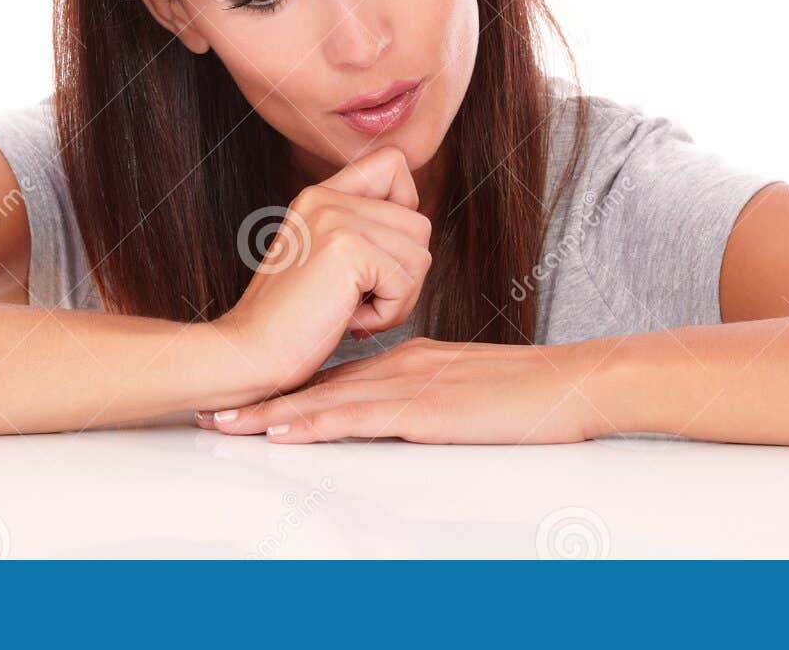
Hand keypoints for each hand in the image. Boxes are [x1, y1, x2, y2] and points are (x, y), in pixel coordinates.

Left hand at [196, 336, 603, 443]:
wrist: (573, 383)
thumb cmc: (531, 392)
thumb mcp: (468, 385)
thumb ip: (429, 392)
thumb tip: (398, 411)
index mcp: (412, 357)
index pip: (338, 372)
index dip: (291, 383)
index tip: (247, 392)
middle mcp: (402, 363)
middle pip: (320, 382)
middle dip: (264, 395)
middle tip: (215, 406)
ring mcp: (413, 385)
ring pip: (327, 398)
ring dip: (272, 412)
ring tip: (226, 422)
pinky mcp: (427, 410)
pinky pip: (359, 417)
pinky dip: (315, 423)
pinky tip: (284, 431)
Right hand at [210, 146, 432, 396]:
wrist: (249, 354)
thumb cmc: (293, 322)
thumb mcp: (324, 260)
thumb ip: (361, 231)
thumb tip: (418, 229)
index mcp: (320, 195)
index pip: (393, 164)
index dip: (406, 209)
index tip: (378, 254)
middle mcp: (327, 197)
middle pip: (418, 224)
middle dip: (403, 275)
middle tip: (360, 300)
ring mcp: (335, 219)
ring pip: (419, 255)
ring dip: (397, 298)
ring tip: (353, 310)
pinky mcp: (347, 249)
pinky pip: (405, 283)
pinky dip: (387, 315)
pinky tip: (348, 322)